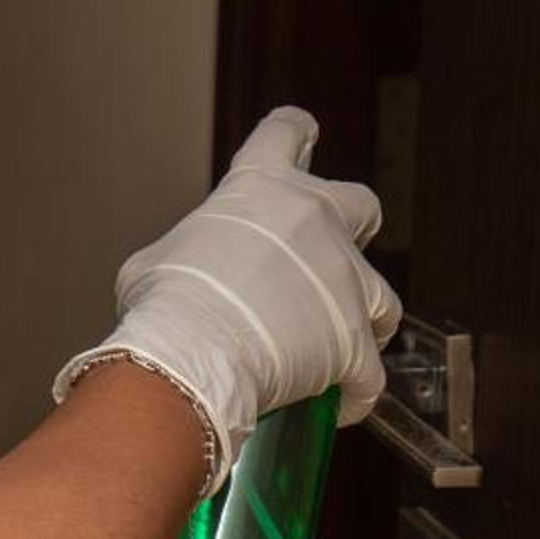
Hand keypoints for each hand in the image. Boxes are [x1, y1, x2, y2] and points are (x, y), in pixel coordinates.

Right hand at [53, 108, 402, 491]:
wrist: (195, 353)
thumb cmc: (167, 303)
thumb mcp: (156, 259)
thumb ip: (189, 254)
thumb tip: (187, 278)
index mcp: (260, 187)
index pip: (285, 134)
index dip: (293, 134)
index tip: (301, 135)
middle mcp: (314, 221)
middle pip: (359, 204)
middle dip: (351, 227)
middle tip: (329, 254)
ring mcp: (344, 280)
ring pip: (383, 296)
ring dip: (364, 319)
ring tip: (341, 347)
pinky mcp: (357, 339)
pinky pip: (371, 372)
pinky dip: (357, 390)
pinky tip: (340, 404)